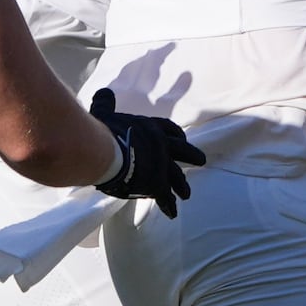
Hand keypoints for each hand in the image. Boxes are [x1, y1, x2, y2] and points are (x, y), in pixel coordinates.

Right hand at [90, 89, 206, 218]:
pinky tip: (172, 213)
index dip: (176, 135)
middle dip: (192, 156)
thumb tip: (104, 92)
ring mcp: (161, 165)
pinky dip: (168, 205)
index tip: (182, 139)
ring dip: (182, 185)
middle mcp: (162, 145)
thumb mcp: (105, 113)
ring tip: (187, 194)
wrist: (104, 152)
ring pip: (177, 176)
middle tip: (201, 161)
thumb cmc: (103, 131)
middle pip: (183, 151)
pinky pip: (164, 197)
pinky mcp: (156, 184)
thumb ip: (106, 104)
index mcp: (151, 128)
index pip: (170, 129)